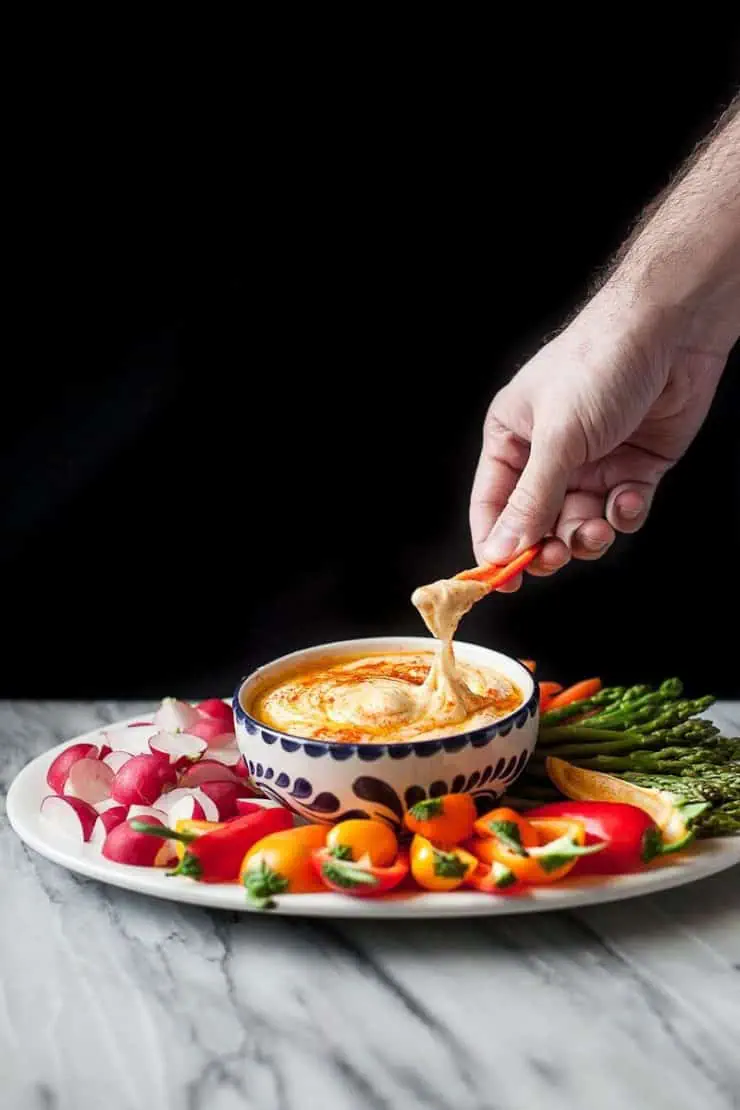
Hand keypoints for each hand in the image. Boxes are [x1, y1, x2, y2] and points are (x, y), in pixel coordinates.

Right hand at [469, 292, 727, 589]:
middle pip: (536, 523)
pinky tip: (627, 498)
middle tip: (555, 556)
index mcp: (512, 438)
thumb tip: (501, 549)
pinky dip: (623, 516)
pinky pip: (620, 512)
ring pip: (579, 524)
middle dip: (547, 544)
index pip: (491, 503)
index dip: (494, 543)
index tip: (500, 578)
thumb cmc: (599, 363)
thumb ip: (530, 500)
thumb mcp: (557, 438)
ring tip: (596, 529)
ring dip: (586, 535)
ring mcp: (592, 464)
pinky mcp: (633, 468)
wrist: (671, 332)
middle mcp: (549, 455)